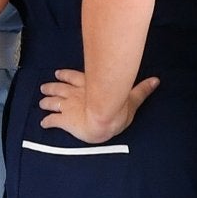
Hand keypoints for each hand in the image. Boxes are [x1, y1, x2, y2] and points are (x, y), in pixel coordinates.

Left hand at [37, 68, 158, 144]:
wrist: (102, 119)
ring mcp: (68, 106)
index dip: (64, 75)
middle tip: (43, 87)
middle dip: (50, 87)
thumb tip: (156, 80)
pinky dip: (47, 122)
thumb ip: (141, 89)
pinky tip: (43, 124)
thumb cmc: (116, 108)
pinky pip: (52, 121)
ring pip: (52, 102)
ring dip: (46, 101)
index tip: (58, 74)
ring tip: (40, 101)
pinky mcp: (64, 120)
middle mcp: (75, 93)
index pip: (73, 77)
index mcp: (88, 85)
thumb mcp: (131, 98)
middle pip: (58, 88)